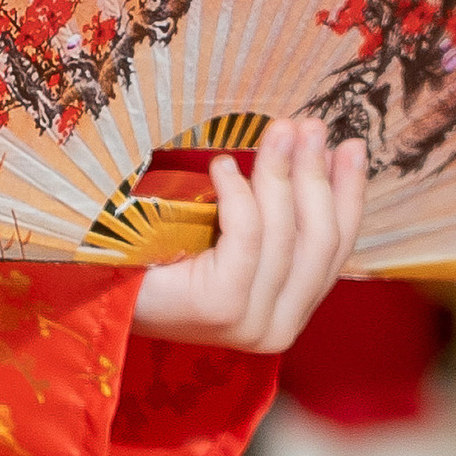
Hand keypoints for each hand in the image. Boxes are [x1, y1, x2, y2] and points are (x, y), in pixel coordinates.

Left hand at [130, 117, 364, 351]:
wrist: (102, 289)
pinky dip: (239, 193)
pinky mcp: (222, 306)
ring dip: (283, 173)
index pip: (336, 249)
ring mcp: (253, 322)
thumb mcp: (232, 239)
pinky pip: (248, 234)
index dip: (348, 194)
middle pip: (318, 238)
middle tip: (309, 127)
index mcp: (290, 313)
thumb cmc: (164, 259)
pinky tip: (222, 165)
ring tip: (278, 131)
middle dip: (317, 176)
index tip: (353, 146)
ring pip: (285, 232)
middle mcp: (280, 328)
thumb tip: (312, 150)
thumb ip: (275, 218)